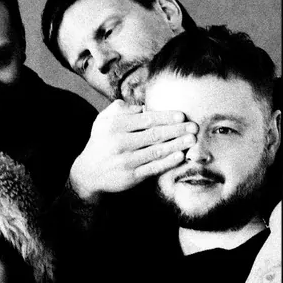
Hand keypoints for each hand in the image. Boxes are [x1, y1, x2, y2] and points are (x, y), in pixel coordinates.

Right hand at [70, 99, 197, 202]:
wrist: (88, 172)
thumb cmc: (101, 142)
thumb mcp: (103, 121)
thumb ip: (121, 109)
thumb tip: (144, 106)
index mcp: (114, 126)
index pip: (146, 119)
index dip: (166, 117)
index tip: (182, 115)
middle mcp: (119, 143)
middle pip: (154, 134)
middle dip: (177, 130)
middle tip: (194, 126)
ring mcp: (125, 161)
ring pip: (156, 151)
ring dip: (177, 145)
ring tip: (191, 140)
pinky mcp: (130, 176)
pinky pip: (152, 168)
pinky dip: (167, 162)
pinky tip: (179, 156)